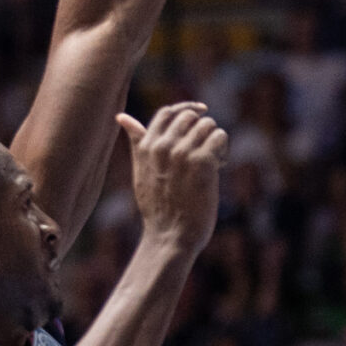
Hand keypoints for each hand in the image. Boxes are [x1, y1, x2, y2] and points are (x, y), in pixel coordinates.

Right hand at [119, 103, 225, 254]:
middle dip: (202, 130)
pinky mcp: (203, 163)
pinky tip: (219, 167)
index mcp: (147, 146)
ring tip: (213, 162)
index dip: (187, 109)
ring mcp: (183, 153)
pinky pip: (220, 137)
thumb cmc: (158, 206)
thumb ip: (137, 142)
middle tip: (205, 151)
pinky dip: (223, 150)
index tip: (202, 111)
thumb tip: (121, 116)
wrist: (170, 236)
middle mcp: (163, 146)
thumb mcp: (140, 170)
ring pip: (209, 126)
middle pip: (191, 117)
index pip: (168, 113)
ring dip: (214, 141)